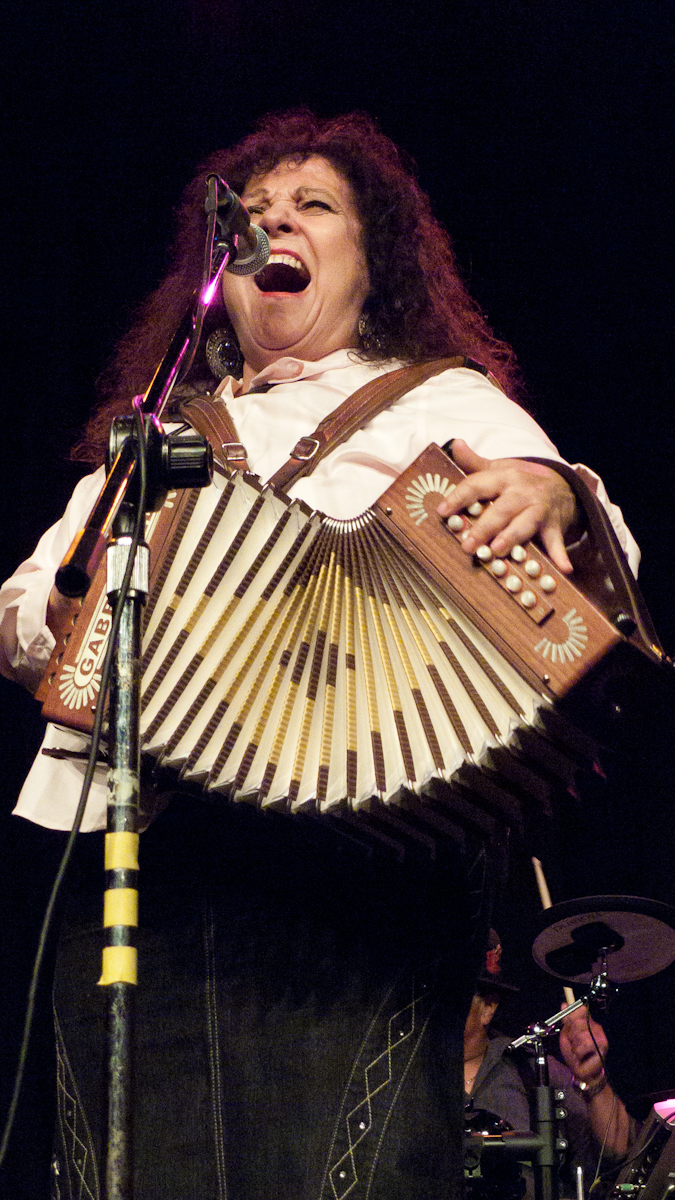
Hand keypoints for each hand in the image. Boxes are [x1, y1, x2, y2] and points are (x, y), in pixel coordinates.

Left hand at [436, 439, 578, 573]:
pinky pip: (557, 541)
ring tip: (497, 550)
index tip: (442, 511)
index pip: (478, 485)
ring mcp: (540, 509)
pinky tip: (564, 568)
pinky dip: (560, 555)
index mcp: (505, 476)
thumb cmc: (523, 481)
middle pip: (501, 509)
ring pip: (525, 524)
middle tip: (467, 544)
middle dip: (484, 527)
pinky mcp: (554, 525)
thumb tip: (456, 443)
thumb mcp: (502, 468)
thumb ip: (476, 462)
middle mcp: (522, 492)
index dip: (459, 497)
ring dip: (512, 537)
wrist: (564, 486)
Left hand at [559, 1003, 607, 1093]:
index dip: (571, 1016)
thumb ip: (566, 1021)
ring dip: (575, 1045)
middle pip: (578, 1022)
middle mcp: (596, 1027)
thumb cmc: (575, 1054)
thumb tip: (564, 1004)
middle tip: (573, 1044)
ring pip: (581, 1034)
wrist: (584, 1072)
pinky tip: (582, 1056)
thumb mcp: (567, 1036)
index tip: (568, 1025)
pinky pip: (585, 1046)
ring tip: (577, 1051)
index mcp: (587, 1022)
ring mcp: (600, 1036)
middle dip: (571, 1034)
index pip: (579, 1009)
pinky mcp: (602, 1047)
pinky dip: (579, 1052)